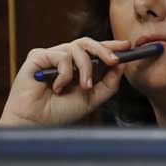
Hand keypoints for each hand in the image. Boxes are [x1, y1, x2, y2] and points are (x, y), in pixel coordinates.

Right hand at [0, 38, 131, 126]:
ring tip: (84, 86)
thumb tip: (121, 64)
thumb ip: (109, 82)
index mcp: (76, 66)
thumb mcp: (93, 98)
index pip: (94, 50)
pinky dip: (65, 74)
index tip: (127, 45)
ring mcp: (50, 56)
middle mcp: (63, 58)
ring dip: (85, 69)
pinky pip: (61, 56)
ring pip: (77, 49)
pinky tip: (57, 88)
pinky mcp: (37, 56)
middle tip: (115, 60)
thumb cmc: (61, 113)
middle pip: (87, 42)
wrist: (37, 123)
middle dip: (104, 50)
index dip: (110, 46)